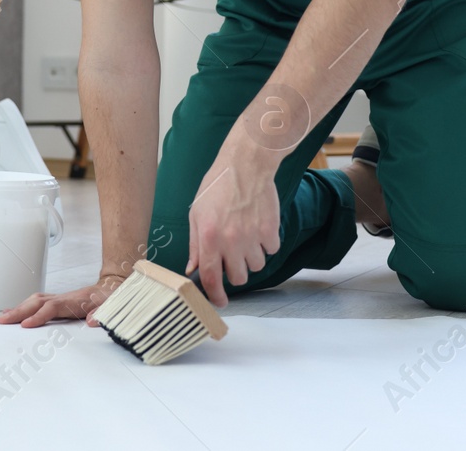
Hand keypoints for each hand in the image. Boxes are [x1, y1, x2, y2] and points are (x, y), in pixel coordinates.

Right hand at [0, 273, 126, 327]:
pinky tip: (14, 312)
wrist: (113, 287)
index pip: (52, 308)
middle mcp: (63, 298)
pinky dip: (24, 306)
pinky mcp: (58, 301)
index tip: (25, 325)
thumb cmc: (111, 298)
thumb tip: (93, 321)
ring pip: (34, 300)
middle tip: (2, 321)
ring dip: (18, 308)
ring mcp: (59, 298)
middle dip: (19, 311)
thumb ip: (103, 313)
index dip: (38, 316)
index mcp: (74, 301)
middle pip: (37, 302)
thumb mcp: (113, 306)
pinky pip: (37, 302)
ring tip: (3, 318)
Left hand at [187, 144, 280, 306]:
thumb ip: (195, 245)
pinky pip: (271, 250)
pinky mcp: (270, 230)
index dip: (215, 295)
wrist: (246, 165)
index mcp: (209, 237)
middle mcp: (231, 241)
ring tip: (246, 236)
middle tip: (233, 256)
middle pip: (238, 278)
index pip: (211, 278)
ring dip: (252, 257)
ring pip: (257, 266)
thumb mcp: (196, 213)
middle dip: (235, 272)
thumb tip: (193, 269)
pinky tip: (259, 227)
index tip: (219, 301)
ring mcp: (252, 236)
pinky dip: (267, 244)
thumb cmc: (218, 186)